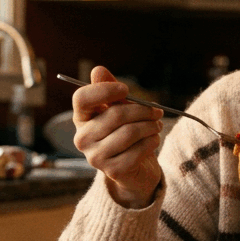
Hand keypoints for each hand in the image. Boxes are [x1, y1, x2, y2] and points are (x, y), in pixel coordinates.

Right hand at [72, 65, 163, 208]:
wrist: (134, 168)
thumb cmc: (125, 132)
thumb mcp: (119, 108)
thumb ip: (110, 89)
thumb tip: (98, 70)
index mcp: (81, 118)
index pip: (82, 98)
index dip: (104, 90)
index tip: (125, 89)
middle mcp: (82, 138)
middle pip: (115, 115)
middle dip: (143, 111)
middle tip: (157, 111)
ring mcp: (95, 157)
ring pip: (130, 132)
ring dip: (151, 126)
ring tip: (157, 125)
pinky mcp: (112, 171)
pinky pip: (139, 150)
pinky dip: (152, 141)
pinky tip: (154, 140)